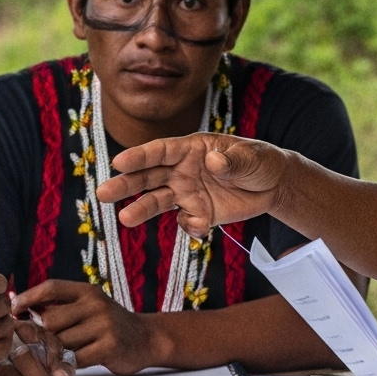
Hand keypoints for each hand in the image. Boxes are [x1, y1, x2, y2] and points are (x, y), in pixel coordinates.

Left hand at [13, 278, 153, 374]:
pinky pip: (76, 359)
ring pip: (62, 342)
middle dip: (41, 336)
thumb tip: (18, 310)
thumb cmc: (108, 325)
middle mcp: (95, 304)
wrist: (146, 338)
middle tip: (35, 347)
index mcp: (86, 291)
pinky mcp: (109, 346)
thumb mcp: (88, 308)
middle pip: (51, 320)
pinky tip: (66, 369)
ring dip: (54, 354)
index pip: (51, 287)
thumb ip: (60, 308)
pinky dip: (67, 366)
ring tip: (51, 360)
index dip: (28, 297)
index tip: (13, 310)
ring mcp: (104, 325)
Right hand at [96, 133, 289, 233]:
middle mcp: (182, 170)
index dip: (139, 156)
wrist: (273, 185)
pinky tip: (200, 227)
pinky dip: (188, 226)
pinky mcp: (199, 212)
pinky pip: (185, 222)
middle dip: (126, 184)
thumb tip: (213, 162)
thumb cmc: (259, 161)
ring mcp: (188, 192)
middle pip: (148, 176)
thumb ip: (232, 160)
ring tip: (124, 218)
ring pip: (157, 200)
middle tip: (103, 194)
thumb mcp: (251, 157)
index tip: (119, 162)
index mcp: (191, 148)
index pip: (160, 151)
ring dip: (141, 209)